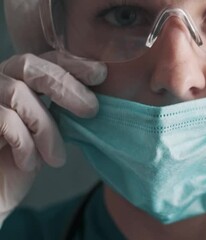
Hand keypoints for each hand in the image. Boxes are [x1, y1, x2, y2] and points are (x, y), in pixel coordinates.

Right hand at [0, 51, 106, 224]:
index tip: (100, 74)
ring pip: (18, 93)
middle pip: (29, 65)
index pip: (45, 59)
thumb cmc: (20, 161)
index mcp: (18, 80)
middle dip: (65, 85)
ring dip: (46, 128)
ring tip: (56, 157)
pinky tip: (30, 164)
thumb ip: (63, 111)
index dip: (73, 63)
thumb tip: (96, 101)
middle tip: (91, 109)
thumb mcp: (48, 132)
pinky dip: (24, 144)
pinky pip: (6, 120)